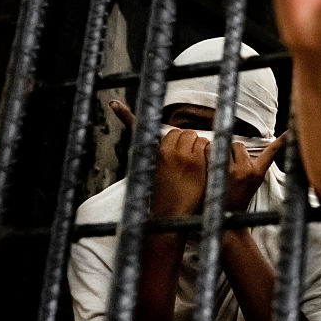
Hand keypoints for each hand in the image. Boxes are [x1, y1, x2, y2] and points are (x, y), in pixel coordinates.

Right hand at [110, 100, 208, 217]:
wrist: (172, 217)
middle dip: (185, 141)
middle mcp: (166, 151)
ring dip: (197, 146)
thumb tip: (156, 147)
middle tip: (185, 159)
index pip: (142, 127)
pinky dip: (208, 152)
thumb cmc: (161, 197)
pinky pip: (207, 145)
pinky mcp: (199, 162)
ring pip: (195, 136)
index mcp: (151, 153)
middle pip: (180, 131)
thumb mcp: (148, 173)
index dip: (126, 115)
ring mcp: (184, 155)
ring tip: (193, 165)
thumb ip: (153, 156)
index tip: (112, 103)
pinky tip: (203, 166)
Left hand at [212, 133, 287, 211]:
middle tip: (229, 167)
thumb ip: (252, 165)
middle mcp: (248, 170)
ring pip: (224, 146)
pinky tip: (210, 167)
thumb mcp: (253, 182)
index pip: (271, 152)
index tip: (290, 132)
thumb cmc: (237, 198)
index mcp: (258, 172)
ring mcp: (233, 170)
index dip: (281, 142)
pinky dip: (209, 155)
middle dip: (232, 151)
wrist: (225, 216)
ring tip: (219, 167)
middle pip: (238, 144)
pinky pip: (212, 151)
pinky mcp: (219, 172)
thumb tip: (242, 146)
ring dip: (219, 152)